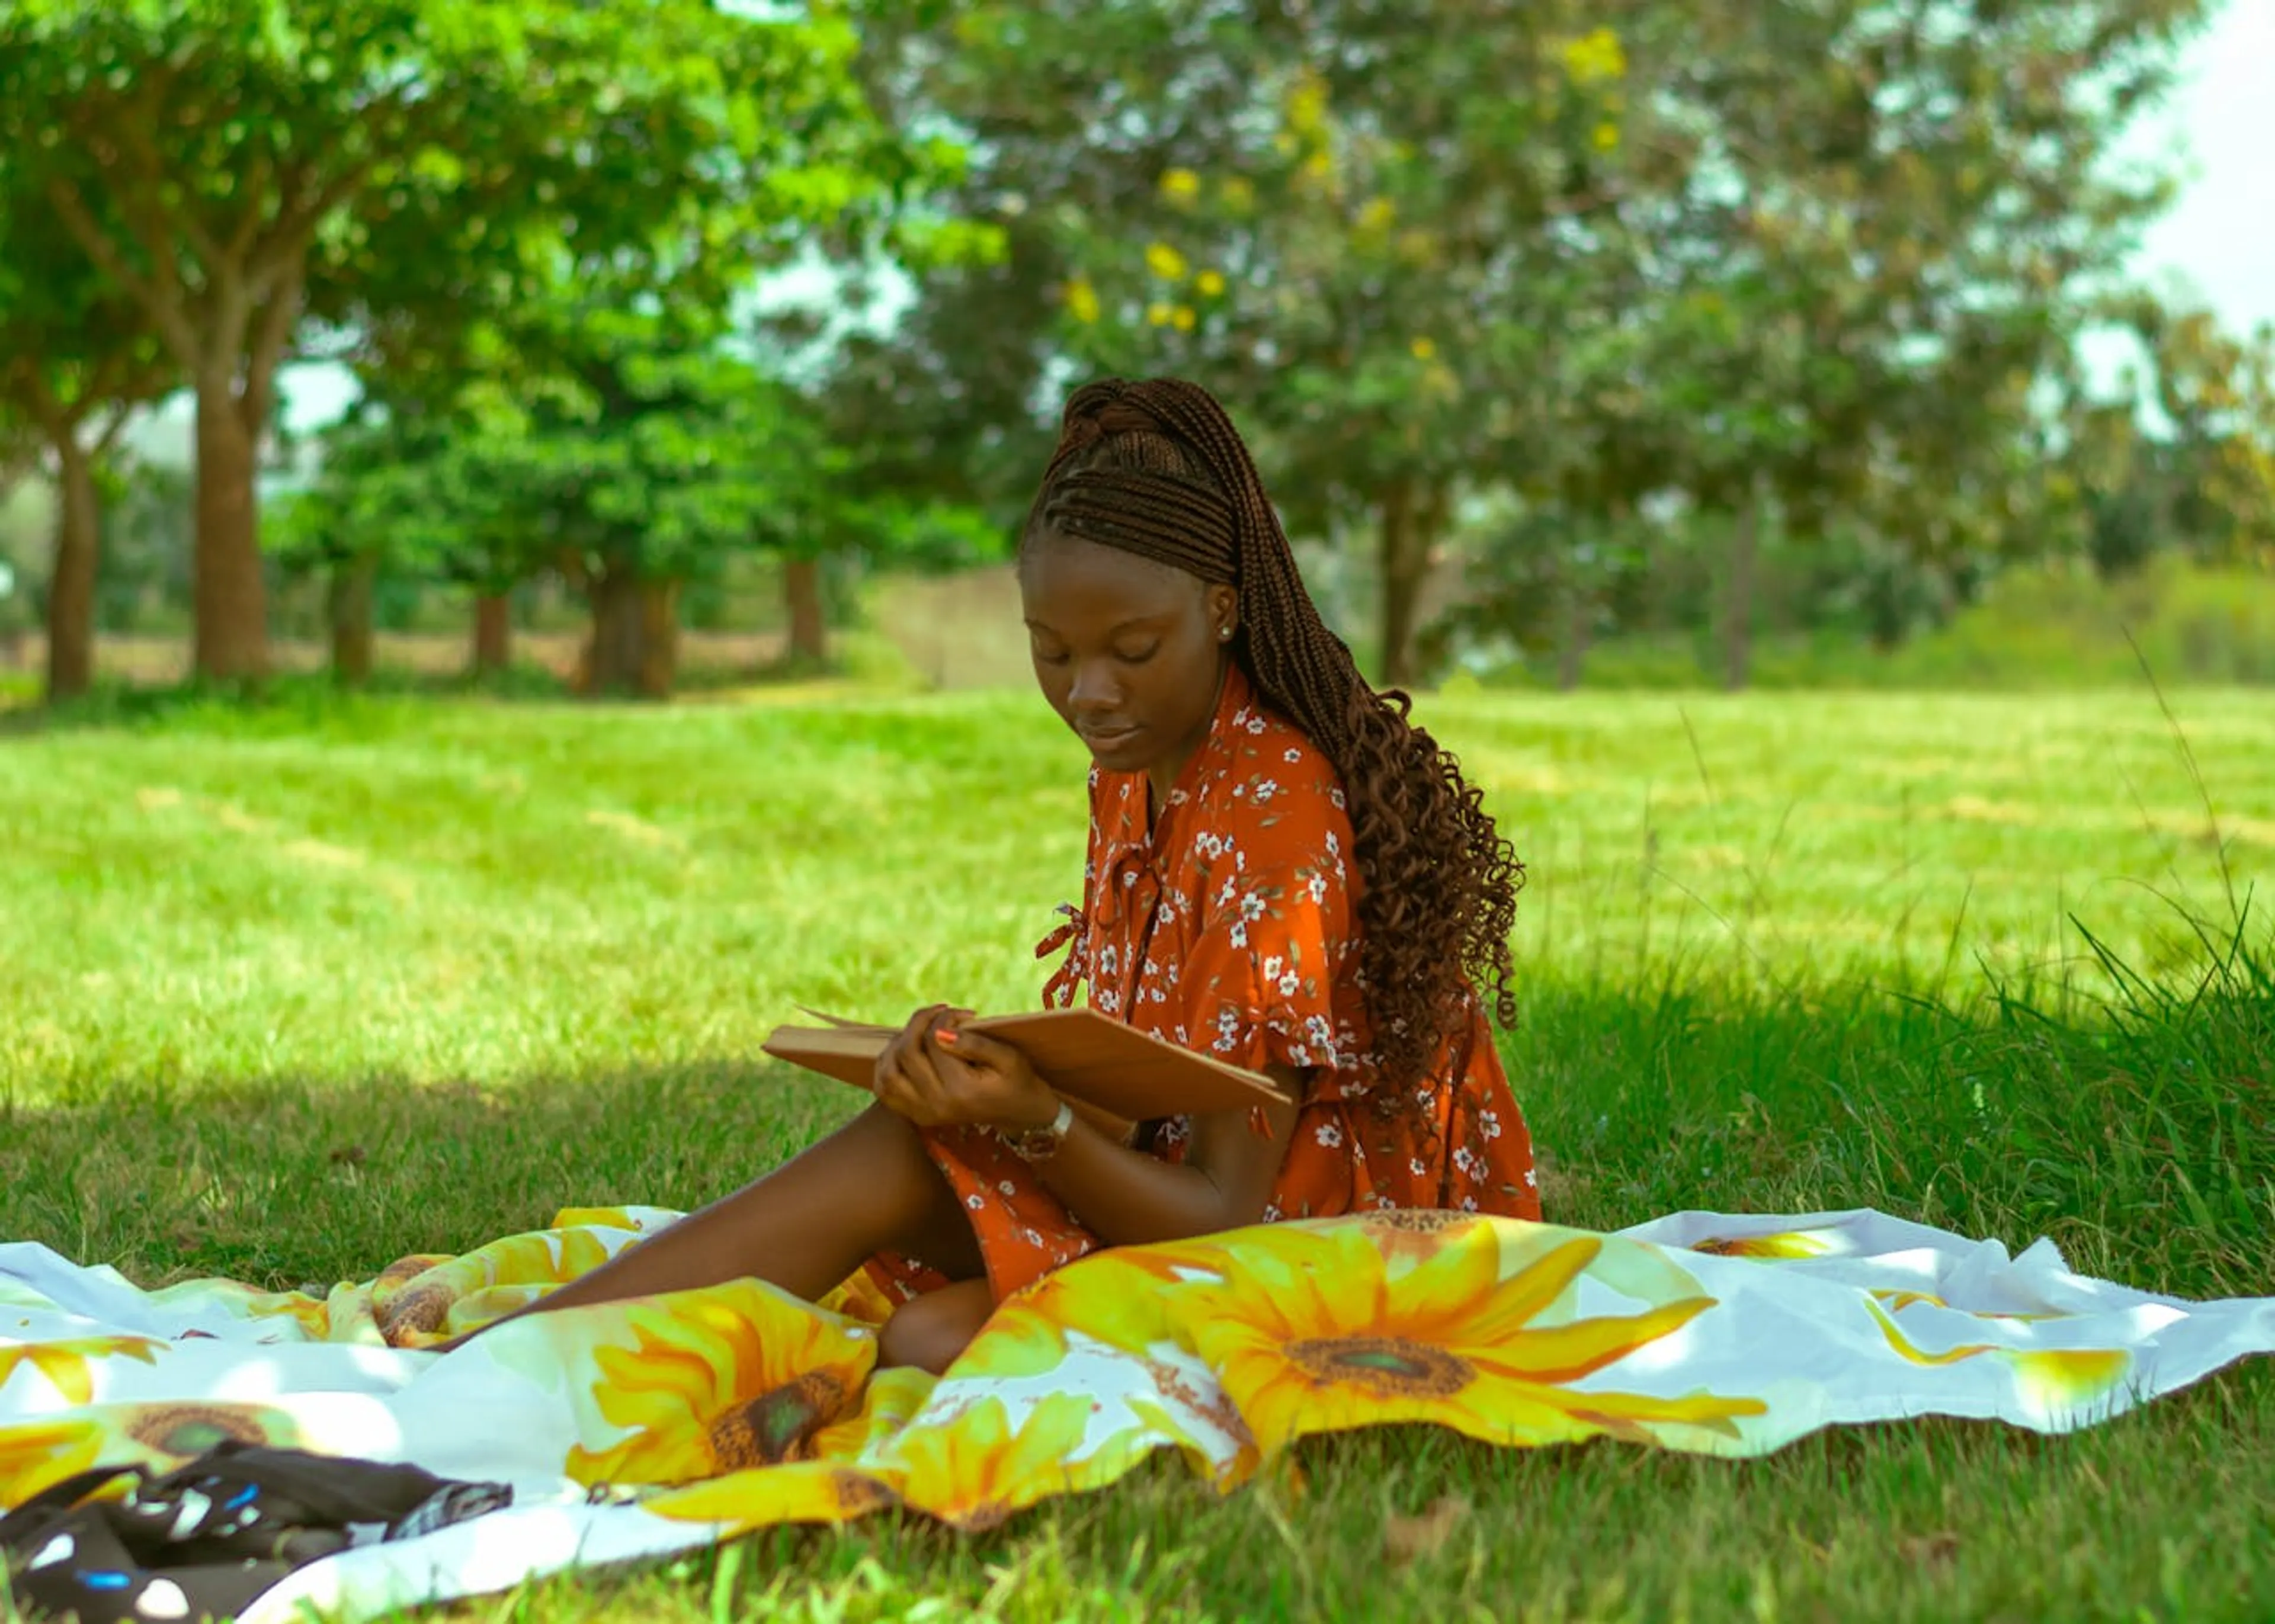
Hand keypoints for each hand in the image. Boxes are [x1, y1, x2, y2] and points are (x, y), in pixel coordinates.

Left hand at [871, 1005, 1060, 1131]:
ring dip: (898, 1043)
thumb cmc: (1017, 1080)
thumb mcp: (1008, 1057)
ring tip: (921, 1031)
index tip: (963, 1013)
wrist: (1020, 1113)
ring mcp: (923, 1113)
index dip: (944, 1017)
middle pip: (906, 1052)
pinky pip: (885, 1089)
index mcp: (960, 1090)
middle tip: (941, 1013)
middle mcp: (936, 1105)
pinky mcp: (916, 1116)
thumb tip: (940, 1031)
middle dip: (920, 1022)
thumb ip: (975, 1043)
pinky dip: (887, 1066)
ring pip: (888, 1071)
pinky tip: (905, 1050)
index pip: (934, 1040)